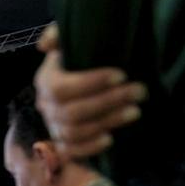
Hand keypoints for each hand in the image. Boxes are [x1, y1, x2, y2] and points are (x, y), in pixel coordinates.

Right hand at [34, 24, 145, 158]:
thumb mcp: (71, 40)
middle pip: (70, 112)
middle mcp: (45, 105)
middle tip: (139, 91)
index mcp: (45, 80)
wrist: (88, 82)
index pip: (60, 88)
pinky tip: (110, 138)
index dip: (90, 83)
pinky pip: (70, 152)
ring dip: (106, 122)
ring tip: (135, 111)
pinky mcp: (63, 143)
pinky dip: (89, 148)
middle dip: (108, 102)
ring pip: (73, 132)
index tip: (120, 75)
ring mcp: (53, 126)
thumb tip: (46, 45)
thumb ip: (59, 34)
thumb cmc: (84, 59)